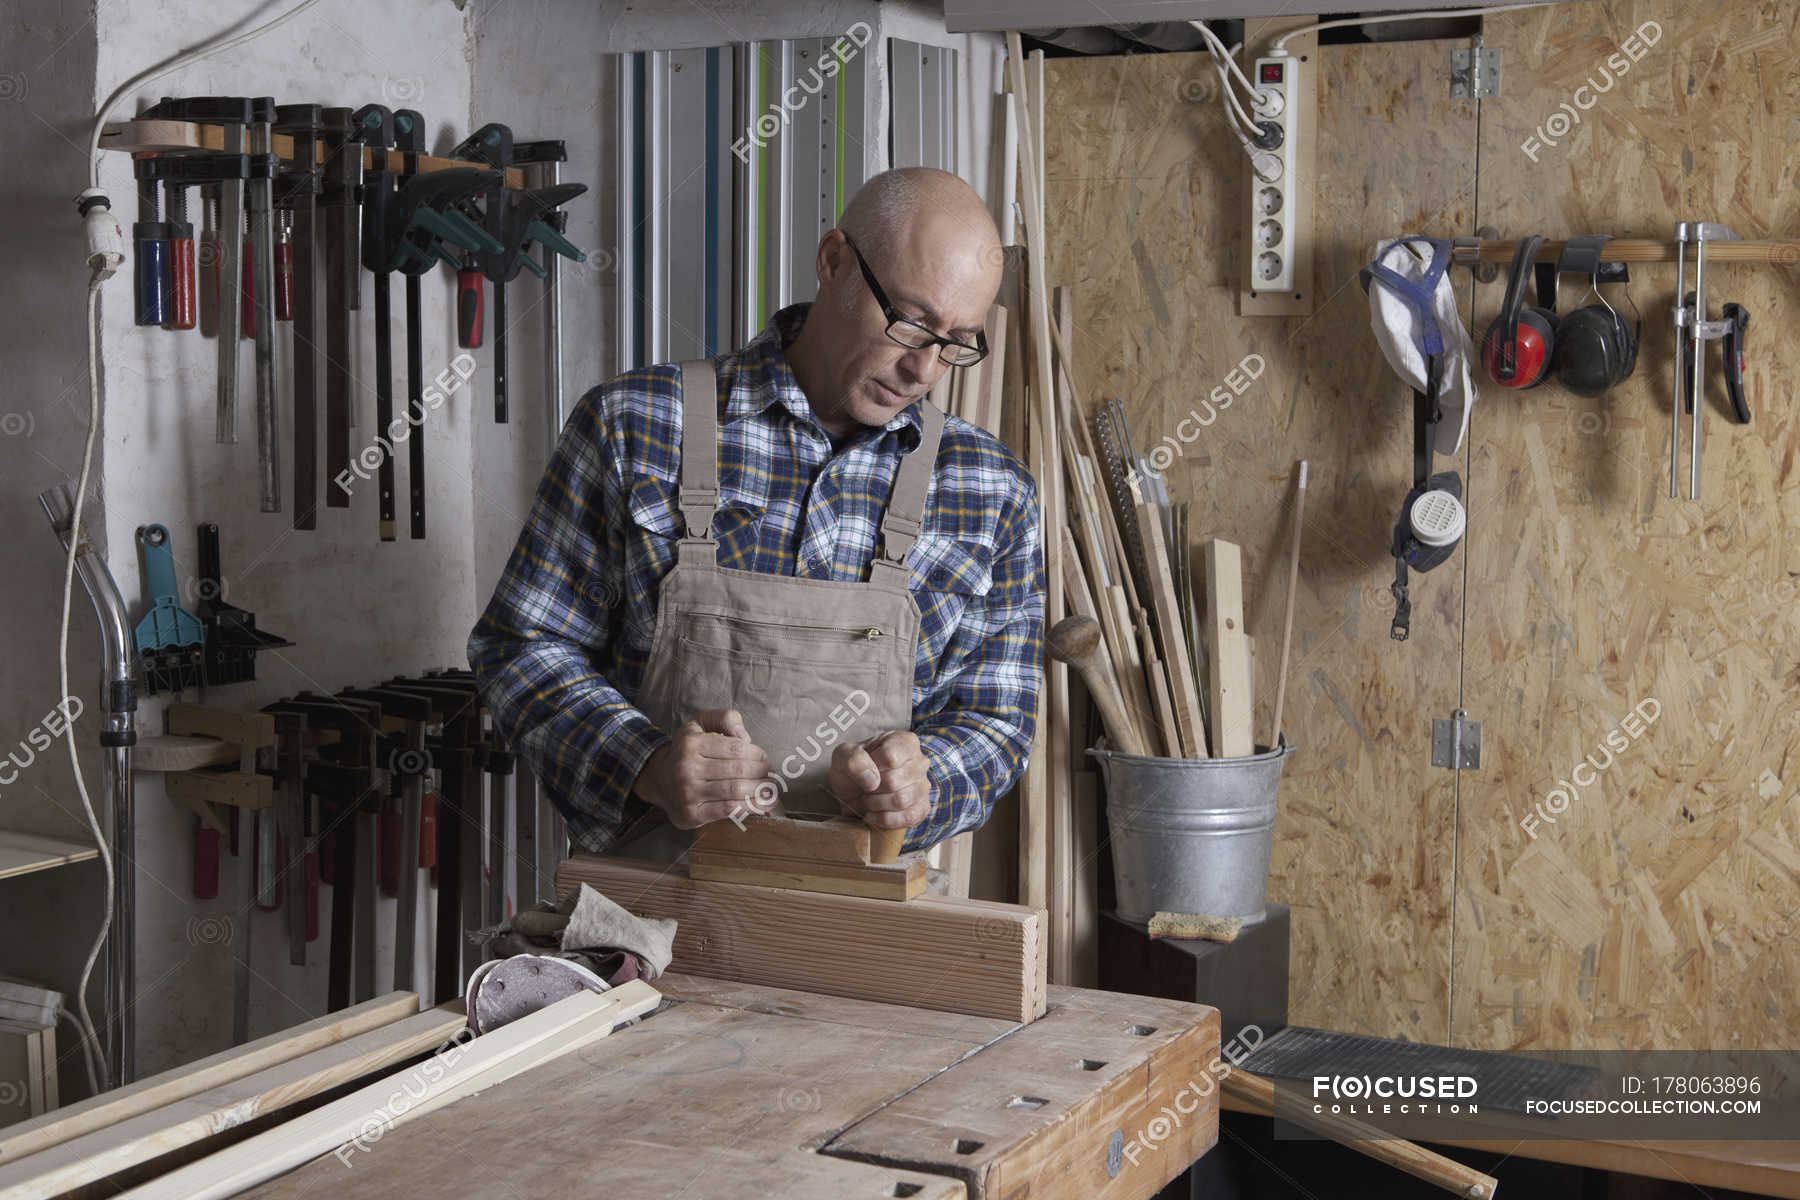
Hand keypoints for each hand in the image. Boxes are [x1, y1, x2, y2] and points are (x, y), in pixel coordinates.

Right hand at [631, 708, 771, 829]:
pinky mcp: (692, 814)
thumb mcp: (701, 724)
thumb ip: (725, 718)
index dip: (757, 754)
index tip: (764, 758)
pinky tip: (763, 804)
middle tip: (771, 774)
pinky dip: (751, 806)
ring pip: (736, 791)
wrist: (659, 780)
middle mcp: (687, 768)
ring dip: (761, 790)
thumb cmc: (688, 751)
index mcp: (691, 743)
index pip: (736, 748)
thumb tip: (744, 737)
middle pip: (739, 770)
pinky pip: (729, 809)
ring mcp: (688, 793)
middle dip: (762, 772)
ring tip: (772, 788)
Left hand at [830, 729, 929, 831]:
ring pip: (901, 800)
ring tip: (868, 800)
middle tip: (864, 789)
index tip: (865, 770)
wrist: (854, 790)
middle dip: (871, 790)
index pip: (890, 757)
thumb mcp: (843, 756)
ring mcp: (923, 785)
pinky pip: (908, 817)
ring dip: (877, 804)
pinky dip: (885, 820)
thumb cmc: (853, 768)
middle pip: (894, 781)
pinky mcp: (922, 808)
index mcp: (905, 741)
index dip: (872, 768)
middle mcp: (920, 761)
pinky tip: (874, 814)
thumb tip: (872, 780)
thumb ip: (853, 760)